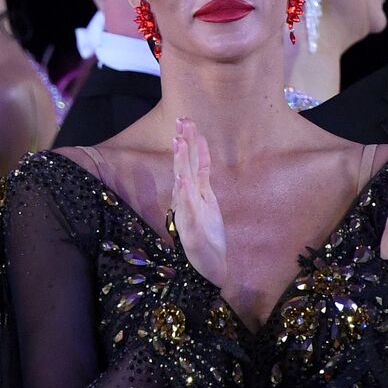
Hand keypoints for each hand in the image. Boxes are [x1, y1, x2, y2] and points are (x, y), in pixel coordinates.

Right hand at [171, 117, 227, 286]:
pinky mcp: (191, 228)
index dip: (192, 142)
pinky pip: (186, 207)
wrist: (209, 267)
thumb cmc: (207, 237)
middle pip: (185, 166)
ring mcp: (188, 213)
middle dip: (184, 142)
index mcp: (195, 193)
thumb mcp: (208, 203)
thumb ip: (201, 178)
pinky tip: (181, 178)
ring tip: (178, 141)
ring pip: (183, 182)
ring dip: (180, 161)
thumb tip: (198, 154)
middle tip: (182, 119)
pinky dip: (182, 192)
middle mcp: (189, 199)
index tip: (189, 121)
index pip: (193, 162)